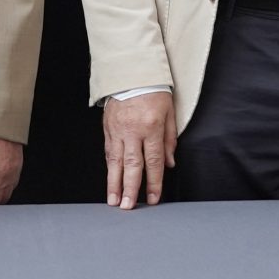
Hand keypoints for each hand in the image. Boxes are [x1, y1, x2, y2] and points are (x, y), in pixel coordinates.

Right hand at [101, 91, 175, 208]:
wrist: (131, 70)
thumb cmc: (154, 90)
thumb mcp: (170, 113)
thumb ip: (170, 140)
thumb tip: (168, 164)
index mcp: (151, 127)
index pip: (153, 161)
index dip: (154, 183)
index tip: (153, 199)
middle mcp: (133, 131)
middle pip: (132, 165)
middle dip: (130, 189)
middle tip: (128, 207)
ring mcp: (118, 129)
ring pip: (115, 161)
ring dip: (114, 183)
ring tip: (113, 200)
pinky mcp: (108, 127)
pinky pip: (108, 151)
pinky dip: (109, 167)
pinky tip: (110, 179)